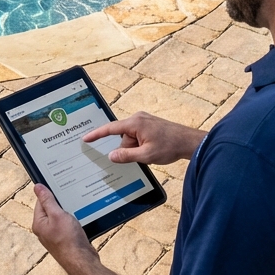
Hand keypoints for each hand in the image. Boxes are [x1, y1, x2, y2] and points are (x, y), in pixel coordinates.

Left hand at [32, 184, 94, 266]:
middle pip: (51, 209)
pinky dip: (73, 222)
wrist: (83, 262)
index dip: (50, 194)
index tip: (59, 189)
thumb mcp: (57, 215)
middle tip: (69, 200)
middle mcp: (45, 231)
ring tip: (75, 212)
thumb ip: (47, 200)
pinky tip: (79, 221)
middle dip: (60, 204)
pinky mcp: (65, 240)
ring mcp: (55, 236)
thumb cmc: (69, 241)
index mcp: (39, 223)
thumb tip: (37, 187)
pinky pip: (67, 226)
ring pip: (60, 217)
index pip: (41, 201)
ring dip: (68, 213)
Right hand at [83, 111, 204, 164]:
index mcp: (134, 123)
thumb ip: (126, 156)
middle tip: (144, 156)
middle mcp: (137, 118)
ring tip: (152, 153)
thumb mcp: (146, 155)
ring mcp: (143, 120)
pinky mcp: (149, 124)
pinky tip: (153, 150)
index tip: (85, 138)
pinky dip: (141, 145)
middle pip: (122, 137)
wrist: (189, 142)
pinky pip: (137, 136)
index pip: (110, 128)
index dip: (97, 134)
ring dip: (136, 148)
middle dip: (128, 149)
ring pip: (130, 138)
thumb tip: (111, 156)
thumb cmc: (170, 146)